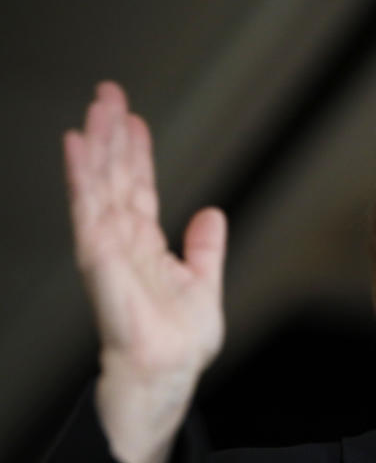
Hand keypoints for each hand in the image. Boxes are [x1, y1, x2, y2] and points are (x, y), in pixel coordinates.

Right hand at [65, 82, 226, 462]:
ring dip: (97, 143)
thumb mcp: (204, 283)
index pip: (138, 188)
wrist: (169, 370)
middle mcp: (122, 241)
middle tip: (108, 92)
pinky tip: (78, 144)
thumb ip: (205, 248)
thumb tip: (211, 213)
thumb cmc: (180, 340)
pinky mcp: (97, 256)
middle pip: (114, 177)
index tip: (134, 120)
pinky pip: (87, 207)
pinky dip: (82, 174)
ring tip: (97, 105)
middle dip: (111, 135)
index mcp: (146, 246)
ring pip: (99, 183)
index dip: (136, 154)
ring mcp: (107, 246)